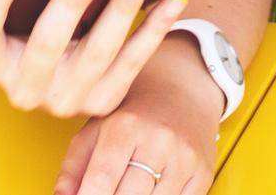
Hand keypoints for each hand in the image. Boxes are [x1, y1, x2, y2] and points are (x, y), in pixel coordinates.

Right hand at [0, 0, 189, 119]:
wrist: (75, 84)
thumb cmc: (45, 32)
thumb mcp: (25, 21)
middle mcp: (26, 88)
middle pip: (46, 46)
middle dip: (68, 8)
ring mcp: (65, 100)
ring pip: (96, 54)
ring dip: (119, 14)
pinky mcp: (102, 102)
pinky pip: (133, 63)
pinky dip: (154, 29)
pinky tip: (172, 2)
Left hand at [53, 38, 220, 194]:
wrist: (181, 90)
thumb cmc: (132, 113)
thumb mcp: (95, 130)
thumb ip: (73, 167)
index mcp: (124, 127)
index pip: (101, 180)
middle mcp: (157, 140)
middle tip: (106, 194)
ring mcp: (183, 158)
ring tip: (126, 191)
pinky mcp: (202, 172)